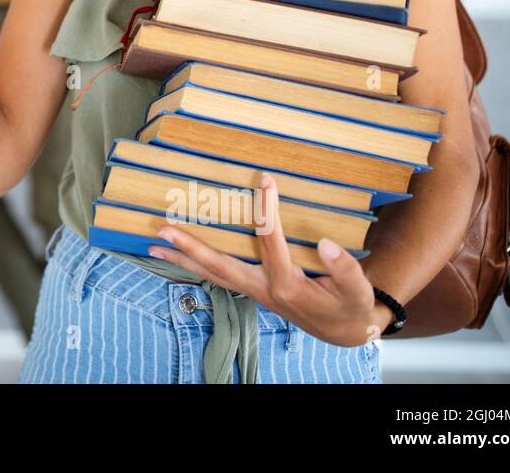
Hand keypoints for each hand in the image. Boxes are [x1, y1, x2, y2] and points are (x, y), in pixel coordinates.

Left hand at [147, 171, 388, 346]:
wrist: (343, 331)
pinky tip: (177, 255)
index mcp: (287, 284)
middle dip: (190, 246)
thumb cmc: (350, 305)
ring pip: (211, 274)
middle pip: (220, 266)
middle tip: (163, 229)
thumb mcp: (356, 290)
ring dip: (182, 260)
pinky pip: (217, 277)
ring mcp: (253, 292)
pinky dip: (195, 266)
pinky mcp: (252, 290)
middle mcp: (262, 289)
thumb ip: (344, 268)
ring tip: (152, 246)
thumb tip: (326, 244)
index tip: (265, 179)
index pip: (271, 242)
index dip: (268, 210)